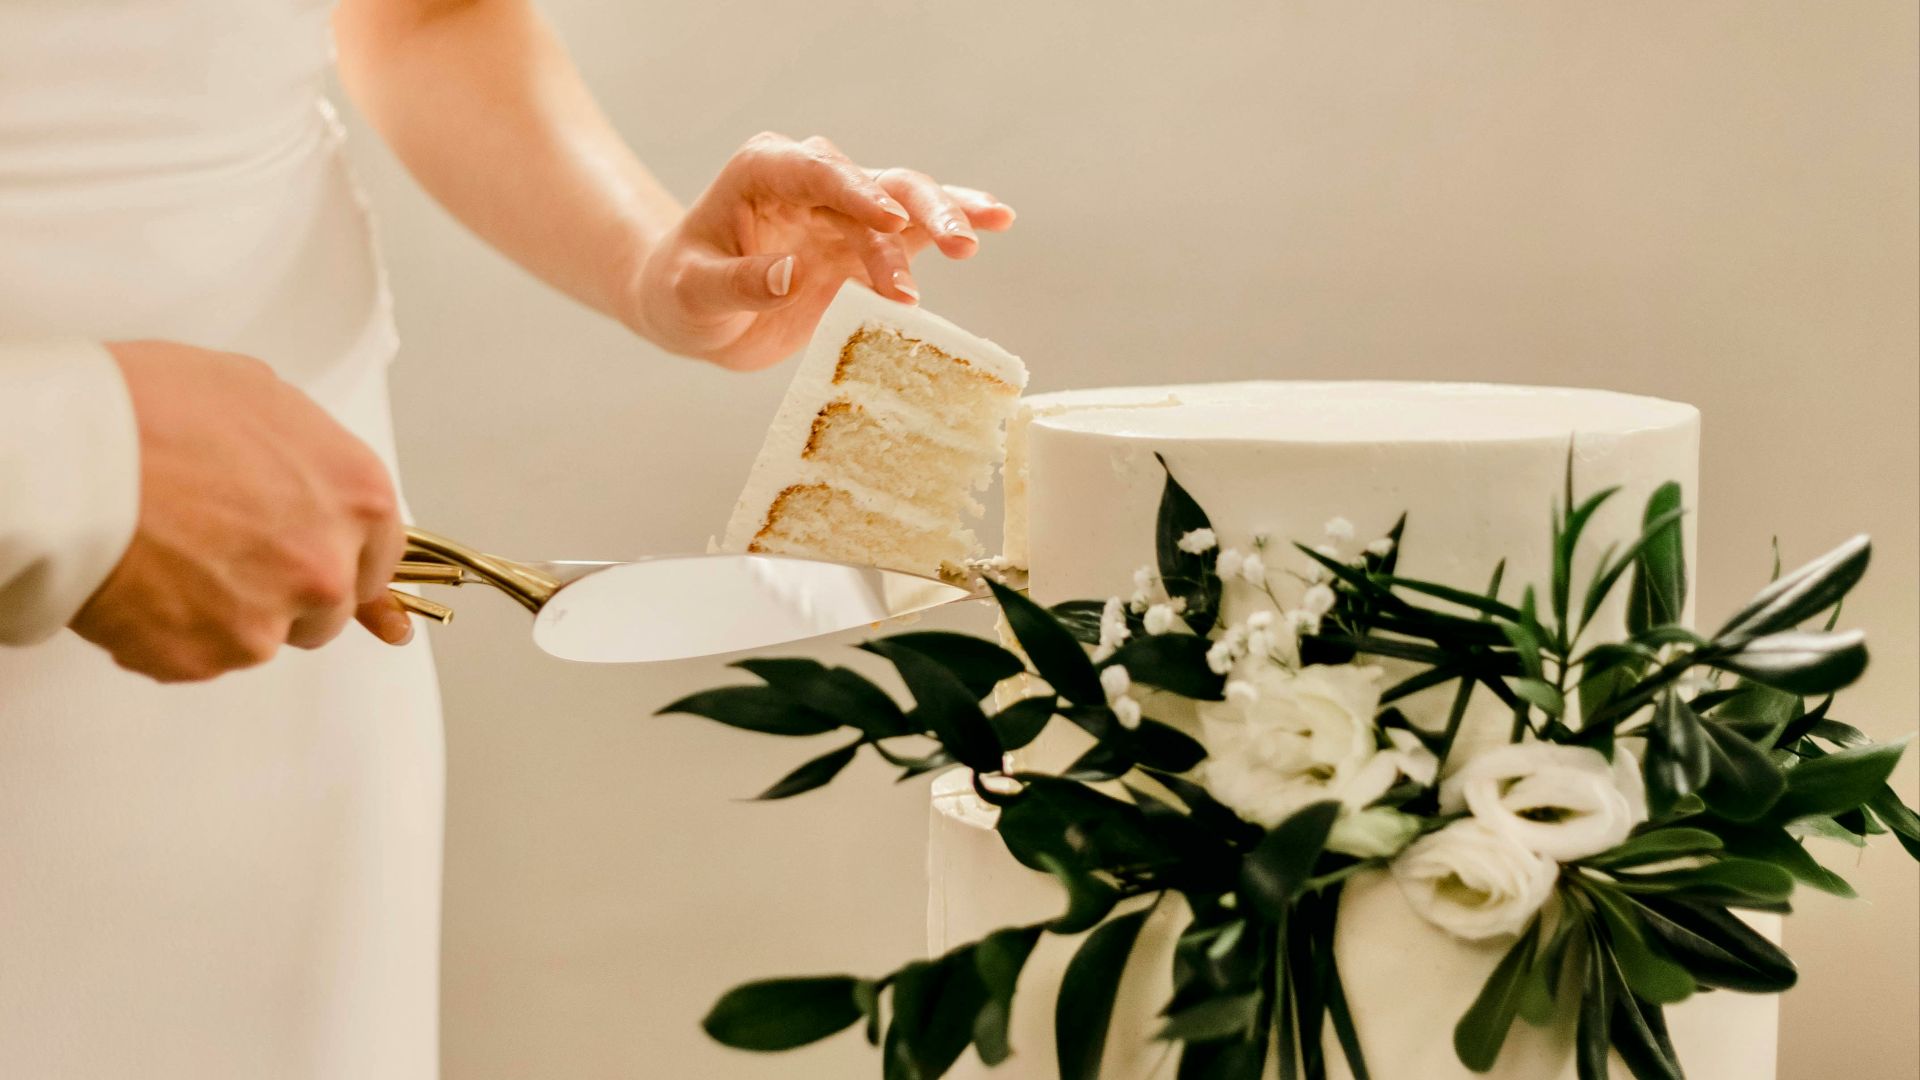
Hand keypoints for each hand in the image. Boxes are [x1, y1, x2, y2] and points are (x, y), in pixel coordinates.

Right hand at [70, 342, 413, 681]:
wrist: (67, 457)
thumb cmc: (150, 412)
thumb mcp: (256, 395)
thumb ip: (303, 450)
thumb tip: (305, 472)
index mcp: (357, 498)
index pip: (380, 555)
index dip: (342, 555)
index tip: (319, 558)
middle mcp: (327, 568)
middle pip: (328, 607)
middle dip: (288, 590)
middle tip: (228, 552)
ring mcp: (269, 622)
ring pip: (265, 637)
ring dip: (230, 613)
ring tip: (173, 558)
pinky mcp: (207, 658)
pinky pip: (201, 657)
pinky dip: (174, 633)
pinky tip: (143, 584)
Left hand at [622, 132, 1015, 370]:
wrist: (696, 314)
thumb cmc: (684, 294)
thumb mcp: (694, 294)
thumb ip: (737, 283)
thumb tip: (788, 275)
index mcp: (763, 171)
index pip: (815, 171)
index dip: (855, 193)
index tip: (888, 221)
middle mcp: (811, 180)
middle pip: (873, 182)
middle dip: (914, 211)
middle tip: (951, 246)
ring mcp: (843, 211)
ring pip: (903, 201)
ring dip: (942, 220)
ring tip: (974, 242)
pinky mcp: (865, 244)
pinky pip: (914, 231)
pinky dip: (953, 223)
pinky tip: (995, 220)